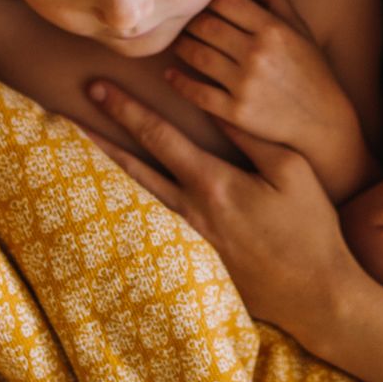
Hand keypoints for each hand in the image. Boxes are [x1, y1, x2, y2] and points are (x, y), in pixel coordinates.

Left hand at [85, 78, 362, 339]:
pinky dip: (129, 204)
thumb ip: (250, 135)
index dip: (126, 109)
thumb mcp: (291, 169)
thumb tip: (217, 104)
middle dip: (101, 136)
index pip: (159, 137)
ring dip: (107, 170)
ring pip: (137, 196)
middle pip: (133, 167)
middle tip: (66, 112)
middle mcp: (190, 211)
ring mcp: (188, 240)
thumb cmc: (311, 228)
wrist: (316, 294)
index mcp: (214, 184)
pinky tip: (115, 198)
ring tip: (81, 151)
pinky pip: (153, 223)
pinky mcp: (194, 259)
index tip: (98, 87)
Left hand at [168, 0, 369, 197]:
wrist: (323, 122)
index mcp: (273, 29)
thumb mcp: (302, 33)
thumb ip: (278, 2)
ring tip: (177, 45)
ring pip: (197, 55)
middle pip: (207, 26)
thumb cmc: (313, 73)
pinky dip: (179, 82)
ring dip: (181, 47)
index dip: (210, 0)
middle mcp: (257, 53)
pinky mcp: (236, 112)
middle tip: (182, 24)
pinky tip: (171, 75)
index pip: (227, 2)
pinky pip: (197, 92)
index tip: (203, 5)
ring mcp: (245, 83)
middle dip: (190, 22)